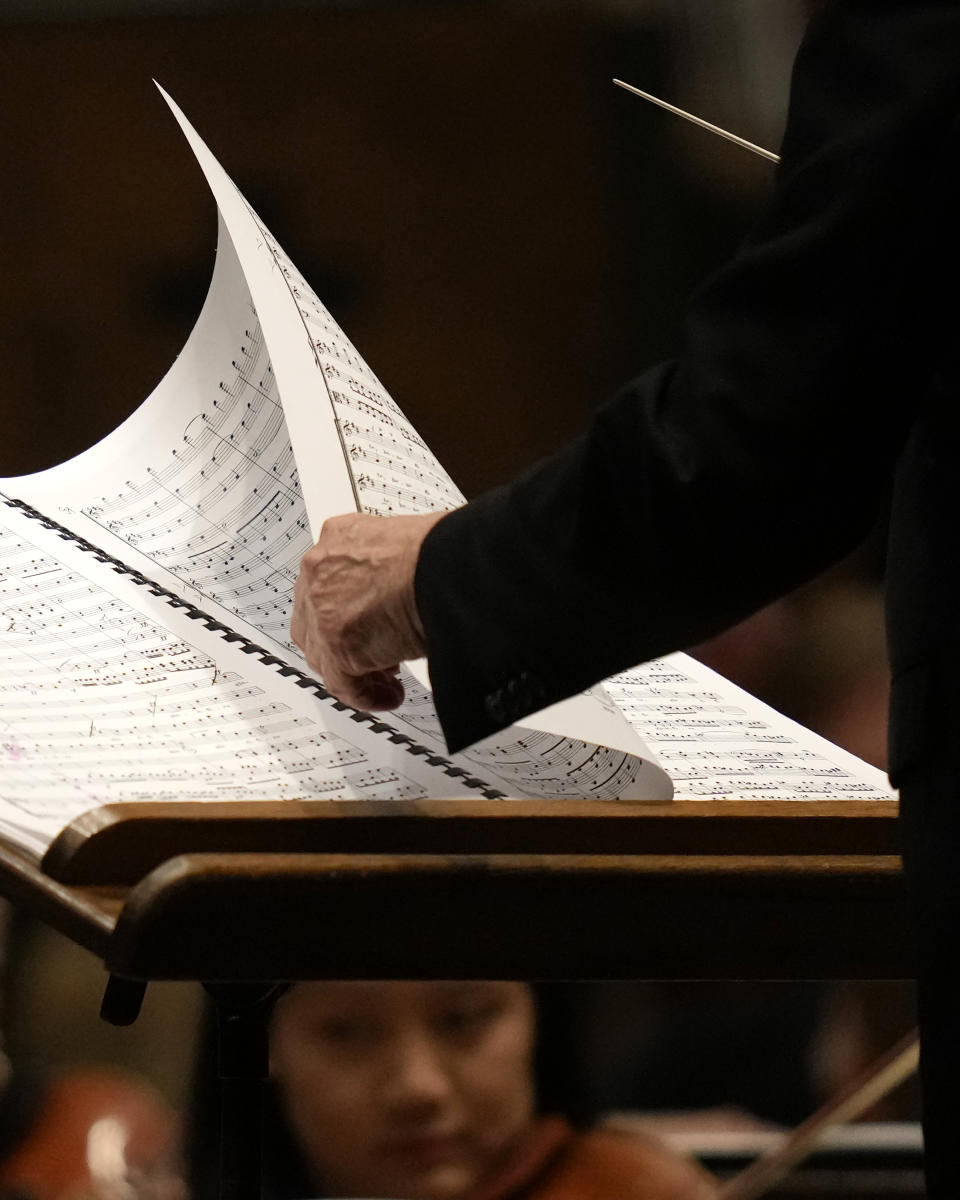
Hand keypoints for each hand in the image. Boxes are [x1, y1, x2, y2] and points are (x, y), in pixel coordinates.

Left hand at [291, 511, 444, 710]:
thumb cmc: (442, 552)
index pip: (326, 581)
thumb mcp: (405, 546)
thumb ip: (388, 569)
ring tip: (385, 680)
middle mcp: (321, 571)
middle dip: (341, 642)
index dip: (343, 609)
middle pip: (313, 620)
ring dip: (352, 671)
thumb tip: (399, 592)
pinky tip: (388, 696)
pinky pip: (343, 683)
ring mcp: (323, 609)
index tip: (362, 623)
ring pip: (322, 654)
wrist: (449, 566)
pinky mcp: (336, 645)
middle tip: (373, 655)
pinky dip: (366, 695)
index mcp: (339, 538)